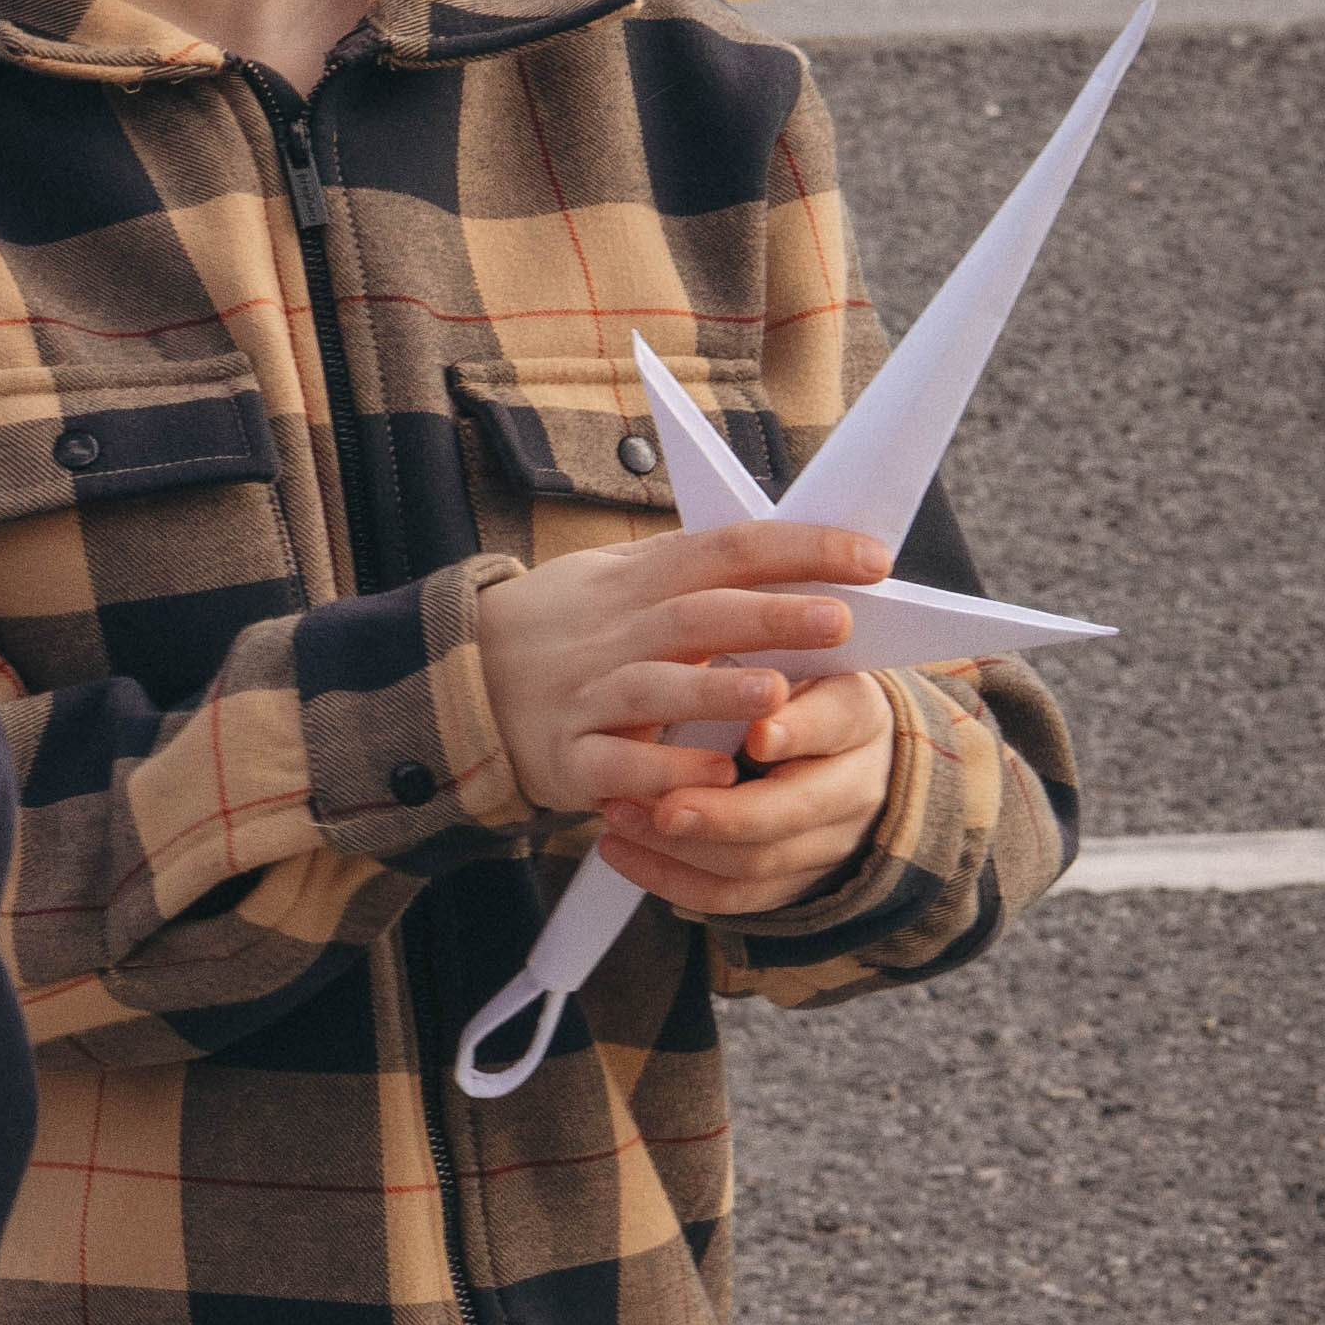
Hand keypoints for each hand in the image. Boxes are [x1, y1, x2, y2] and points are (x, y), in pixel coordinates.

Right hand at [472, 520, 890, 821]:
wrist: (453, 677)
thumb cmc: (561, 627)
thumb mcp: (613, 577)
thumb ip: (689, 570)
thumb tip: (791, 552)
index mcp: (636, 580)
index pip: (727, 549)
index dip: (800, 549)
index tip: (872, 557)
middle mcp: (613, 633)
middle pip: (697, 615)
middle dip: (769, 615)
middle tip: (839, 619)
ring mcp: (586, 696)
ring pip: (655, 689)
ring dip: (716, 692)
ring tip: (777, 692)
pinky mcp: (567, 759)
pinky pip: (619, 767)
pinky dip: (666, 772)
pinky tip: (718, 776)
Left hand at [596, 669, 898, 919]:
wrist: (827, 746)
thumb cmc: (790, 680)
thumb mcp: (792, 651)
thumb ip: (764, 642)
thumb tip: (732, 601)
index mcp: (857, 714)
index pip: (838, 723)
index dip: (800, 731)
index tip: (757, 732)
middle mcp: (852, 785)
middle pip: (796, 811)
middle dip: (728, 815)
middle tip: (666, 806)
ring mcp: (821, 841)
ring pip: (757, 862)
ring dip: (682, 847)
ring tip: (616, 814)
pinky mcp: (785, 881)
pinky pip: (728, 897)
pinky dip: (669, 878)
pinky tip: (617, 848)